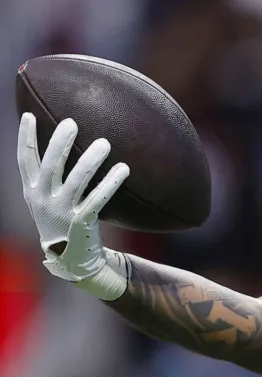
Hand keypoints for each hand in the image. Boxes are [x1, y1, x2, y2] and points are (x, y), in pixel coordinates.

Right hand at [18, 113, 130, 299]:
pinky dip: (111, 182)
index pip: (24, 161)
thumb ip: (52, 179)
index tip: (28, 115)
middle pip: (50, 166)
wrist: (72, 261)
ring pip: (76, 180)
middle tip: (71, 122)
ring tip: (105, 143)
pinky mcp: (82, 222)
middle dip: (59, 142)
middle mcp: (43, 200)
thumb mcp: (48, 202)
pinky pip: (99, 198)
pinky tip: (123, 168)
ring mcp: (62, 212)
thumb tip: (63, 147)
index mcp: (32, 192)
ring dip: (91, 160)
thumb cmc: (64, 223)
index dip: (25, 138)